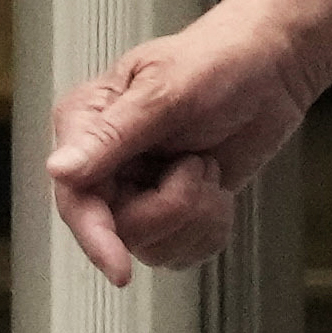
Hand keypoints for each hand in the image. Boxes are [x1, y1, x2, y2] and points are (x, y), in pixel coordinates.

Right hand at [45, 17, 317, 284]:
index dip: (95, 237)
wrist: (272, 69)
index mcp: (86, 123)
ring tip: (207, 167)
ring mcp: (137, 190)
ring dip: (196, 215)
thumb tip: (59, 170)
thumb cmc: (217, 61)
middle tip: (199, 164)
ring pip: (152, 247)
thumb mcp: (166, 92)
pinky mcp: (171, 211)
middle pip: (118, 230)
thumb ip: (112, 135)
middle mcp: (105, 163)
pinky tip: (217, 191)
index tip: (120, 271)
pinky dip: (211, 229)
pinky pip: (182, 252)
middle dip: (172, 208)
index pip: (74, 195)